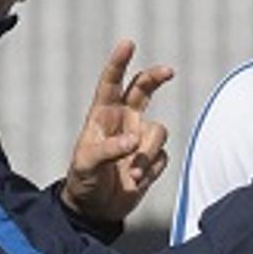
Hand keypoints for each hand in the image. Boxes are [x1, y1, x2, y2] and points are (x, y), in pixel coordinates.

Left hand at [60, 39, 172, 223]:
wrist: (96, 209)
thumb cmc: (84, 181)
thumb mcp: (87, 164)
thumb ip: (108, 150)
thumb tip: (133, 141)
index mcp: (103, 116)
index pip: (111, 83)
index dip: (119, 63)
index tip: (128, 44)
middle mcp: (124, 122)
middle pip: (144, 90)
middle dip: (156, 78)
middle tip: (168, 71)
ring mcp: (140, 139)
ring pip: (158, 132)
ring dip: (147, 154)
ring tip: (131, 175)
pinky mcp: (152, 159)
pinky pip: (162, 158)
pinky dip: (150, 171)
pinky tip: (135, 182)